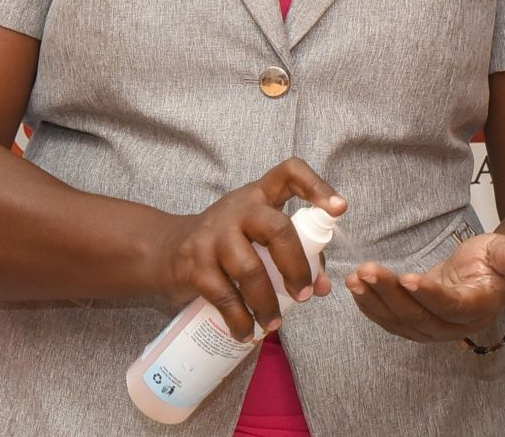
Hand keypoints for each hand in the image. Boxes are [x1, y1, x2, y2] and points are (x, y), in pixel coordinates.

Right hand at [146, 158, 345, 340]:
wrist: (165, 250)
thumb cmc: (226, 243)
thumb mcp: (256, 235)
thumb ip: (293, 253)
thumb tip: (323, 287)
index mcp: (259, 195)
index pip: (289, 173)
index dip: (317, 186)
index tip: (339, 209)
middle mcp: (237, 209)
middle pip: (277, 230)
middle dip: (297, 267)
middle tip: (306, 295)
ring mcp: (214, 235)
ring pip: (250, 270)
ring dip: (268, 303)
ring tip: (275, 324)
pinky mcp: (195, 264)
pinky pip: (224, 296)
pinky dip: (240, 320)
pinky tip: (247, 332)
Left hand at [346, 231, 504, 343]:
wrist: (490, 278)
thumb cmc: (496, 262)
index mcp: (478, 308)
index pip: (450, 306)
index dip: (429, 294)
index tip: (406, 277)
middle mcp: (455, 327)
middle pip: (419, 316)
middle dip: (390, 294)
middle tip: (368, 270)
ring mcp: (434, 329)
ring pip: (401, 321)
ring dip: (375, 301)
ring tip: (355, 278)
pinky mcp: (418, 325)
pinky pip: (392, 322)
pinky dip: (371, 306)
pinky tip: (356, 288)